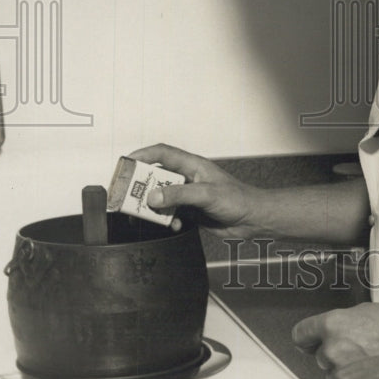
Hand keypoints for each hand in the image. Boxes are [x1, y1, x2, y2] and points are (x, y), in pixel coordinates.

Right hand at [128, 143, 261, 237]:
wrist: (252, 220)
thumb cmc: (238, 199)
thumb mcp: (206, 194)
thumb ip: (179, 195)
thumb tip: (153, 196)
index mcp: (192, 165)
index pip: (163, 153)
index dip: (143, 155)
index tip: (126, 163)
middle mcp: (188, 178)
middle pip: (157, 177)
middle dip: (142, 186)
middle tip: (127, 196)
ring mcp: (188, 195)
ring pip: (161, 197)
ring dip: (153, 207)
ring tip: (145, 215)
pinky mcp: (191, 211)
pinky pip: (170, 213)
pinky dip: (167, 220)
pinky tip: (173, 225)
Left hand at [292, 302, 378, 378]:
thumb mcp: (366, 311)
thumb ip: (343, 323)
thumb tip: (333, 332)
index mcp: (333, 324)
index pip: (300, 335)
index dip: (308, 340)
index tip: (312, 344)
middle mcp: (333, 349)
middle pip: (321, 358)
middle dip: (337, 357)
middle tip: (362, 352)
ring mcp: (342, 376)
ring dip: (348, 376)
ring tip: (373, 365)